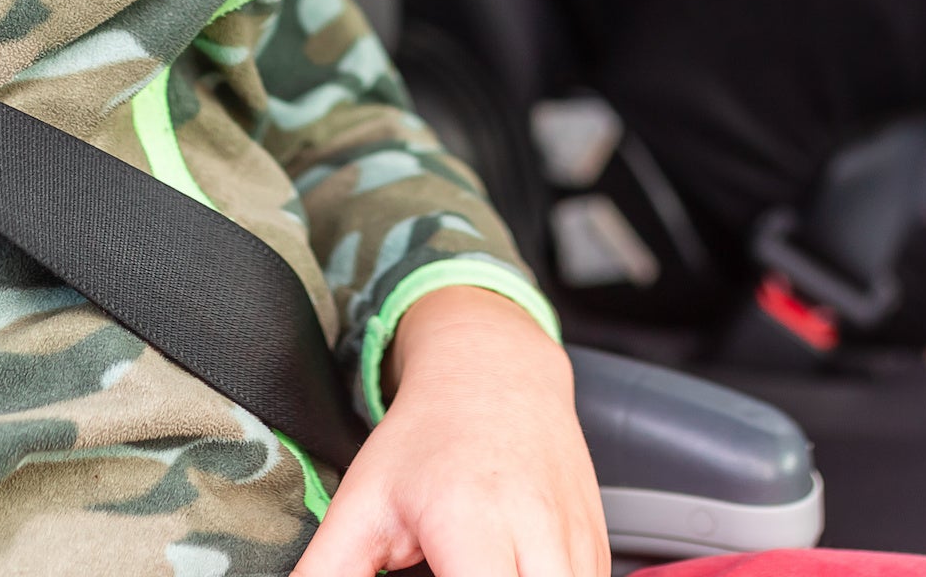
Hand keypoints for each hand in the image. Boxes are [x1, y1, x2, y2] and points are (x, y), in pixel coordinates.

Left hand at [292, 285, 603, 576]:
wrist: (496, 369)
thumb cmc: (426, 437)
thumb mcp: (362, 503)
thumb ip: (327, 571)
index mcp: (471, 521)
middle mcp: (535, 530)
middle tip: (444, 572)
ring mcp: (576, 538)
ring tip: (469, 566)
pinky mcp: (598, 545)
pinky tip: (508, 571)